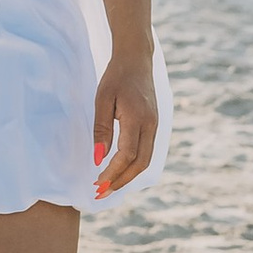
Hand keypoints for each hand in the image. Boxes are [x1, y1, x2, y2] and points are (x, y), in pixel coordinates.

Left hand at [92, 46, 157, 197]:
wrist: (136, 59)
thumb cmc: (116, 76)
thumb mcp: (102, 99)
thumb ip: (101, 129)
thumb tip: (98, 158)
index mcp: (138, 118)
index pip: (127, 155)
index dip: (113, 172)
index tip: (97, 183)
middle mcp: (151, 125)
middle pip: (140, 164)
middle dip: (121, 181)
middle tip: (101, 193)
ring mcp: (155, 126)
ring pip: (145, 160)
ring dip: (127, 176)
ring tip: (108, 186)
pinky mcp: (153, 125)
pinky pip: (146, 152)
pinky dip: (133, 166)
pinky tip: (119, 170)